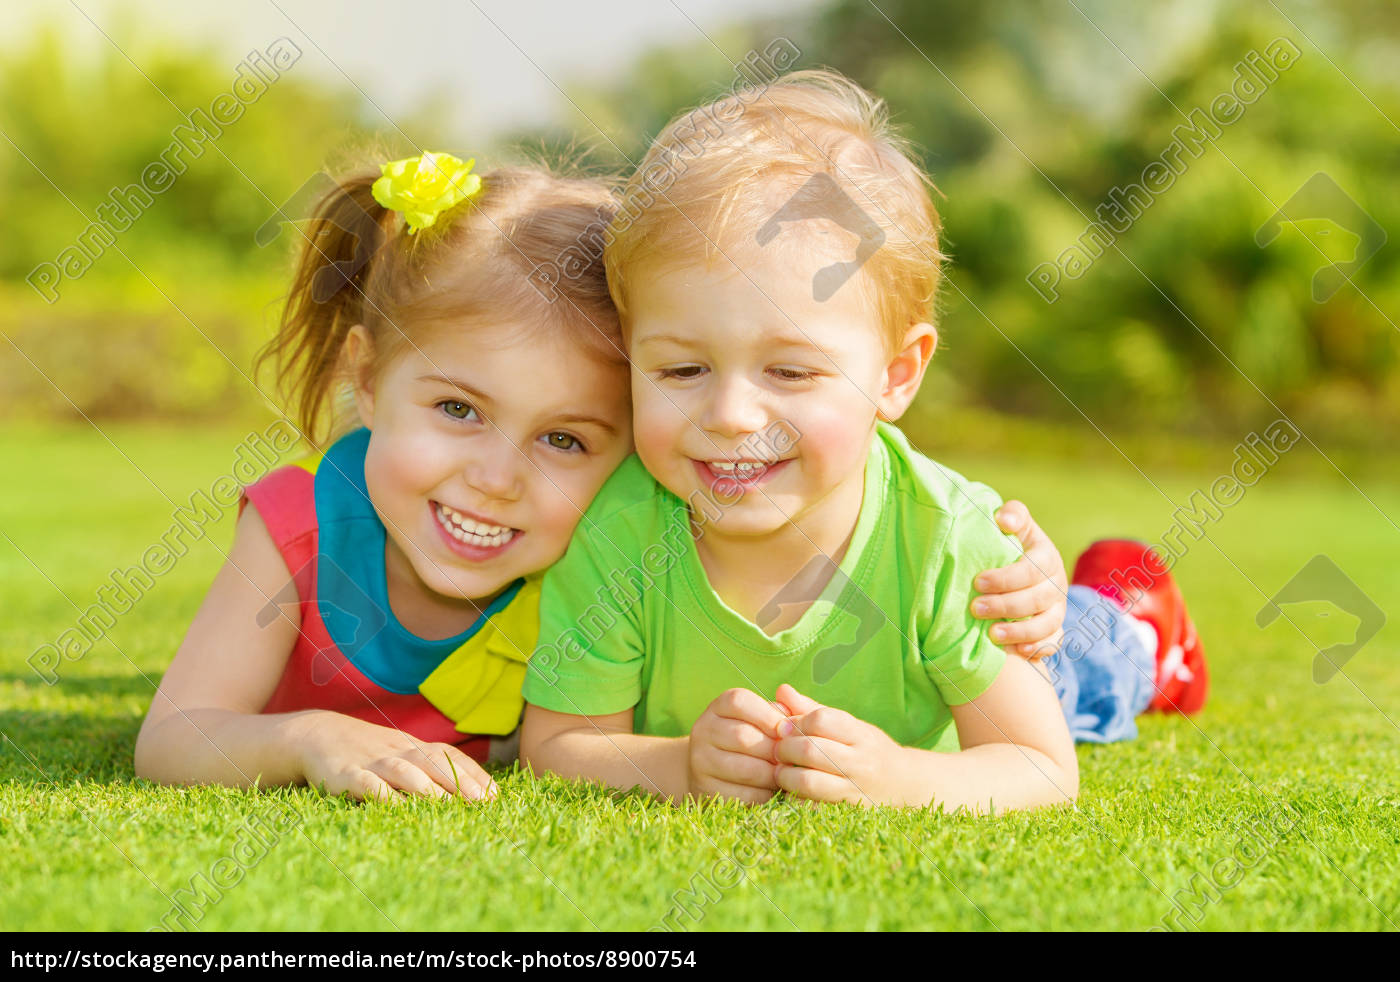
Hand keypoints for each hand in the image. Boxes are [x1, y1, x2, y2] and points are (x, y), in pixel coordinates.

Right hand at [296, 711, 496, 802]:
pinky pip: (367, 785)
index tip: (494, 794)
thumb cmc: (368, 750)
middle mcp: (397, 751)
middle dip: (460, 781)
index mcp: (412, 746)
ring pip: (404, 772)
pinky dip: (384, 795)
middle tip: (483, 802)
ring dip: (427, 788)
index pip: (448, 756)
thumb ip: (428, 767)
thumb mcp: (399, 753)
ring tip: (450, 806)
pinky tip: (398, 809)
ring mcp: (372, 761)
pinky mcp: (346, 774)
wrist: (317, 734)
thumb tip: (467, 789)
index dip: (472, 774)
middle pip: (433, 762)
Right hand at [687, 688, 785, 804]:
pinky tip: (774, 791)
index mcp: (718, 707)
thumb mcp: (760, 719)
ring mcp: (700, 760)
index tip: (787, 731)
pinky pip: (743, 795)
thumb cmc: (751, 738)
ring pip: (745, 769)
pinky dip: (765, 795)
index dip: (767, 715)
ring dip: (772, 775)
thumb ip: (780, 713)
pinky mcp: (706, 789)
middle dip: (774, 749)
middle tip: (792, 758)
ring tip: (786, 775)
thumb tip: (795, 722)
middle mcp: (703, 730)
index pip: (739, 702)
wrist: (714, 769)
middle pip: (743, 736)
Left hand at [771, 685, 909, 806]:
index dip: (796, 722)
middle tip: (778, 750)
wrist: (905, 784)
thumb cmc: (868, 749)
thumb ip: (812, 709)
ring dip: (785, 775)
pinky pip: (811, 807)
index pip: (821, 720)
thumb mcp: (849, 725)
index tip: (785, 727)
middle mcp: (860, 761)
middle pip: (810, 750)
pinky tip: (792, 792)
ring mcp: (855, 789)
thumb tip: (781, 690)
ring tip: (781, 771)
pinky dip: (795, 799)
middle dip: (784, 748)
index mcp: (860, 734)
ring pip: (808, 781)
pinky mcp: (847, 812)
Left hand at [971, 499, 1067, 658]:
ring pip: (1046, 624)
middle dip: (1004, 606)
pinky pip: (1052, 643)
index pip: (1032, 569)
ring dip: (1019, 631)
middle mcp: (1056, 584)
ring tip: (992, 635)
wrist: (1023, 572)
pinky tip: (1017, 651)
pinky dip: (1036, 648)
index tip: (977, 581)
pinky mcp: (1054, 629)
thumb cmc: (1012, 545)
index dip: (1005, 578)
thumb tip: (1003, 519)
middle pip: (1036, 599)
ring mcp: (1057, 608)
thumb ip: (1013, 515)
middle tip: (974, 608)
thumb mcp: (1016, 526)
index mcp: (1047, 557)